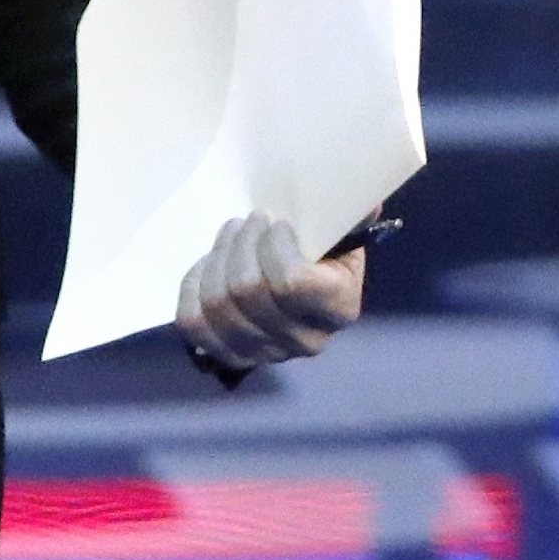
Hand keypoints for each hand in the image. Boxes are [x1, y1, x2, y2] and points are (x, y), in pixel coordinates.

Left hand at [175, 213, 364, 371]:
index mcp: (338, 309)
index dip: (275, 246)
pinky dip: (194, 287)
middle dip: (243, 243)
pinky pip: (193, 322)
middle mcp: (305, 341)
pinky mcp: (229, 354)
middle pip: (248, 290)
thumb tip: (365, 204)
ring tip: (232, 233)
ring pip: (217, 305)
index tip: (278, 224)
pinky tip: (210, 265)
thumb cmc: (323, 249)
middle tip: (250, 220)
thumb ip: (351, 215)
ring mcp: (264, 354)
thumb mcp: (343, 230)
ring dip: (218, 259)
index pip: (292, 283)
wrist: (305, 283)